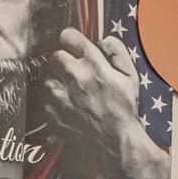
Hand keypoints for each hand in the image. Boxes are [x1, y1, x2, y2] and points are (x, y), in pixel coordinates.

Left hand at [37, 29, 169, 178]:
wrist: (116, 141)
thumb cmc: (126, 109)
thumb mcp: (131, 78)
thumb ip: (118, 53)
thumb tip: (104, 40)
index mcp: (93, 64)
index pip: (69, 37)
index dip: (71, 39)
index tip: (73, 43)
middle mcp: (74, 76)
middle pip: (56, 56)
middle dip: (65, 62)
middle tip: (77, 73)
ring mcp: (60, 94)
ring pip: (49, 78)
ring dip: (58, 82)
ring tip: (73, 93)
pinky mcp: (52, 111)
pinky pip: (46, 99)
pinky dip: (55, 102)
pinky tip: (69, 108)